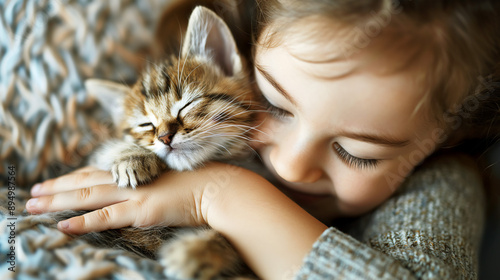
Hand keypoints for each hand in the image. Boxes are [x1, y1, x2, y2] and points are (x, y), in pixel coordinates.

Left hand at [26, 163, 235, 233]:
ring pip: (87, 196)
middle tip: (32, 194)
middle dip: (56, 188)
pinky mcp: (141, 210)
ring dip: (57, 201)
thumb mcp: (170, 177)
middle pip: (85, 182)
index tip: (55, 182)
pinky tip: (62, 226)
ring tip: (33, 206)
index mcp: (137, 171)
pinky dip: (83, 222)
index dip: (74, 177)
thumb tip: (143, 188)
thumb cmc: (200, 183)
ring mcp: (134, 194)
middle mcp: (131, 179)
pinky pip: (106, 217)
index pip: (98, 173)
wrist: (218, 188)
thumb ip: (152, 182)